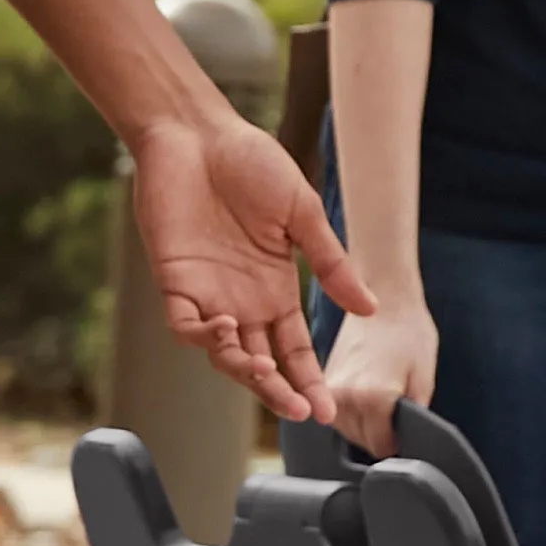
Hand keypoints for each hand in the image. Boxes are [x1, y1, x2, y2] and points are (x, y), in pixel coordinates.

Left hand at [129, 112, 373, 424]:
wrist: (199, 133)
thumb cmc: (251, 163)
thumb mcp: (303, 214)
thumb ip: (331, 263)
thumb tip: (370, 308)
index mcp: (277, 289)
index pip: (296, 349)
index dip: (310, 380)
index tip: (329, 411)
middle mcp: (244, 300)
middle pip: (263, 363)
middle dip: (281, 391)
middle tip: (302, 412)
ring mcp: (208, 293)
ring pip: (225, 353)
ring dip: (245, 370)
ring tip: (266, 373)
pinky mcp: (175, 280)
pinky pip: (186, 324)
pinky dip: (206, 336)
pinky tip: (228, 331)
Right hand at [318, 278, 437, 459]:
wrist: (384, 296)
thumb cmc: (408, 330)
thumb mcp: (426, 377)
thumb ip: (415, 416)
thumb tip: (407, 442)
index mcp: (373, 398)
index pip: (382, 447)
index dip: (398, 441)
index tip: (405, 425)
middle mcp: (345, 397)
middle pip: (361, 441)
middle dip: (380, 431)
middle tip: (395, 400)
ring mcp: (328, 389)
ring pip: (347, 430)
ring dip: (364, 422)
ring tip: (379, 391)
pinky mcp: (322, 382)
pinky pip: (337, 413)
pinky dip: (352, 410)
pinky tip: (366, 389)